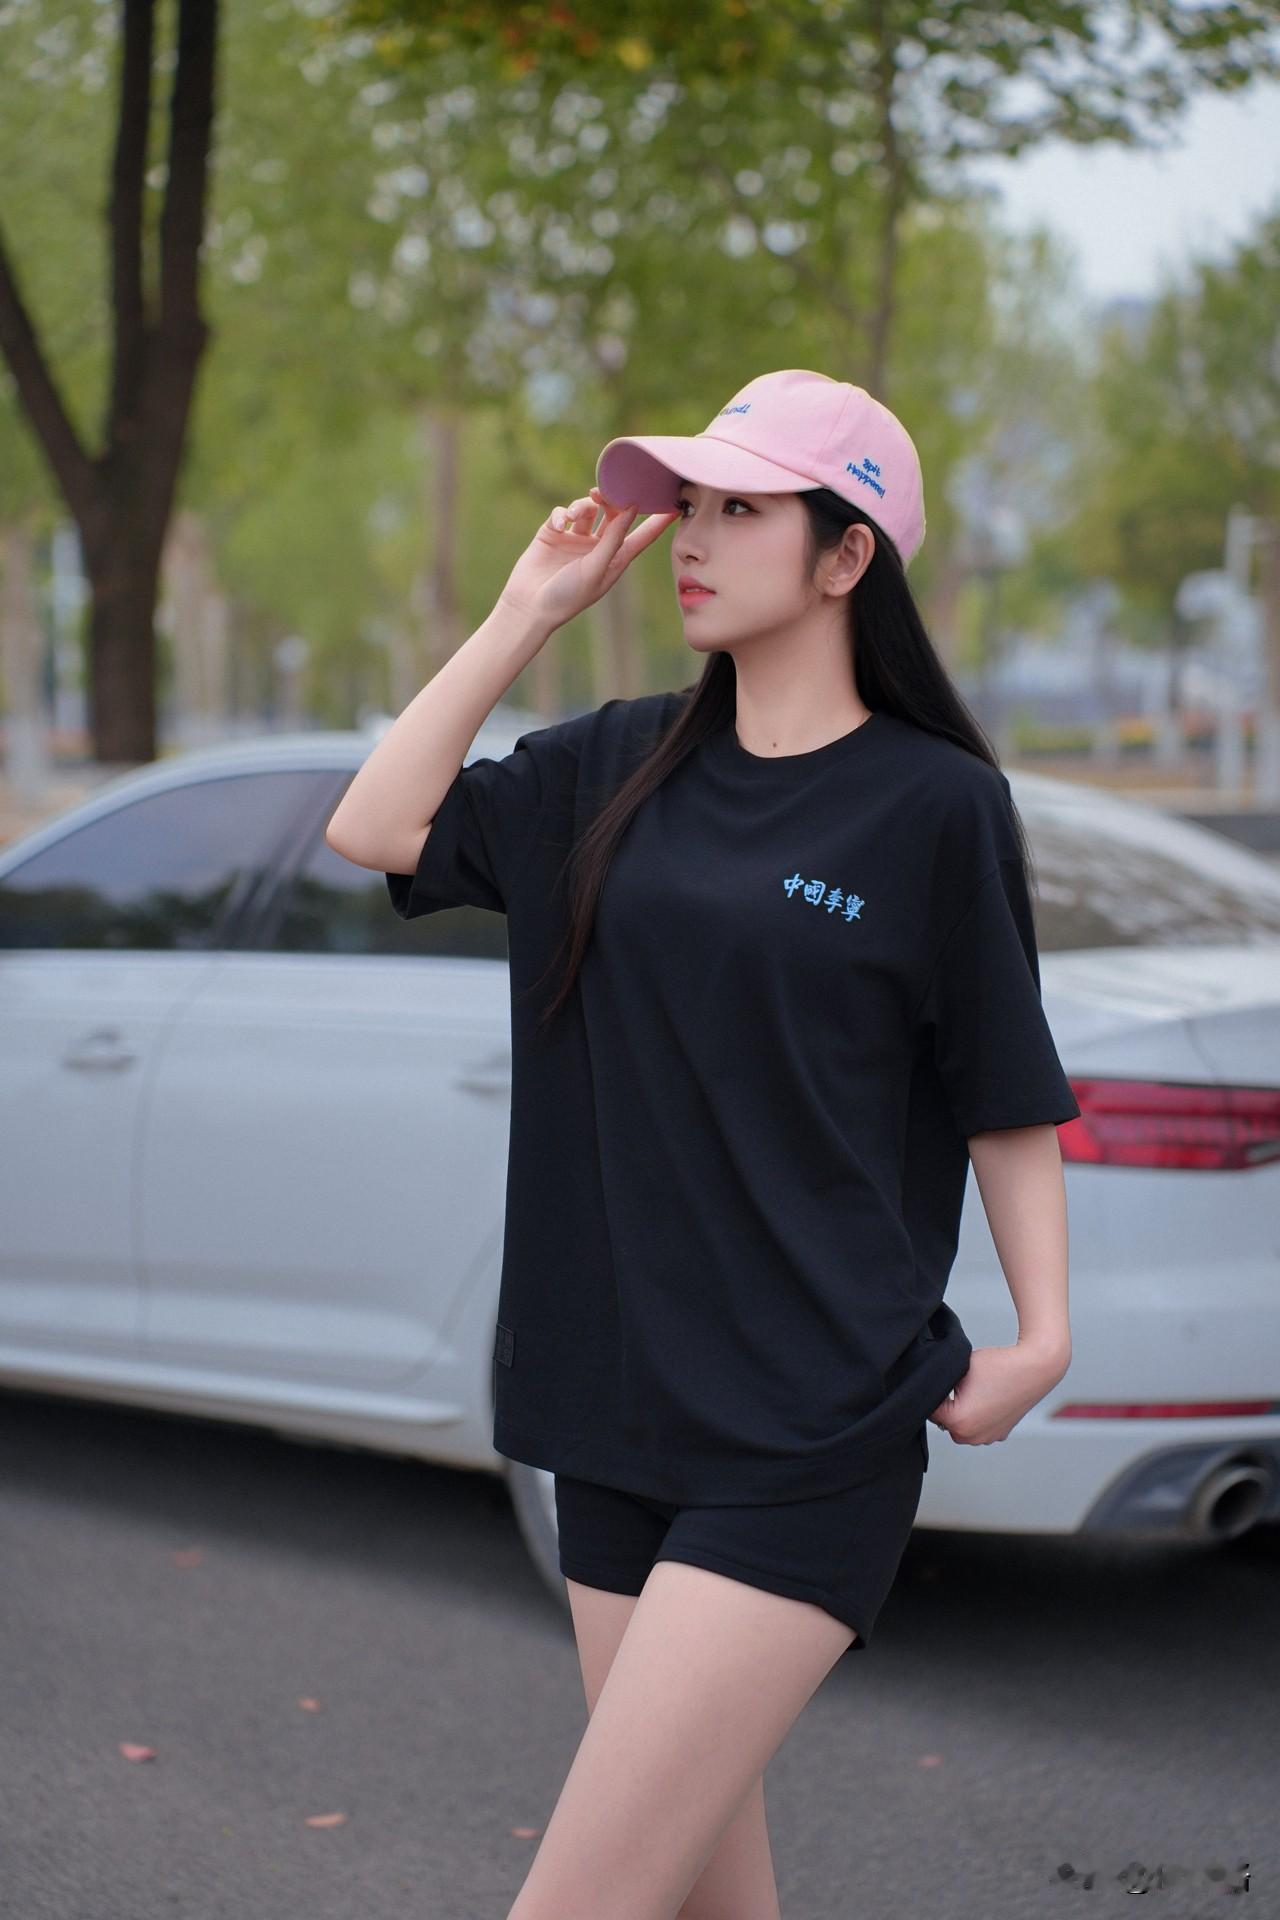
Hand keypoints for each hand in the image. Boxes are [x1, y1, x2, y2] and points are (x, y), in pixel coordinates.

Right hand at [500, 486, 679, 632]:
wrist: (529, 606)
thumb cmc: (568, 596)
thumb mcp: (596, 567)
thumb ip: (614, 537)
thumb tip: (633, 508)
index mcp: (615, 559)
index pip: (643, 536)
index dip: (659, 520)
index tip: (677, 503)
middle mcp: (598, 547)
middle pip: (615, 513)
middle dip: (611, 500)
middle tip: (603, 493)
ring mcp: (576, 539)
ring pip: (587, 508)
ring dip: (581, 506)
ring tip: (572, 517)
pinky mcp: (554, 533)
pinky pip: (562, 513)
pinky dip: (561, 514)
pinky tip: (558, 526)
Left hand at [929, 1339, 1069, 1445]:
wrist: (1035, 1367)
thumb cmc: (999, 1365)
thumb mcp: (958, 1368)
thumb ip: (939, 1384)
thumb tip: (929, 1392)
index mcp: (958, 1421)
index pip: (929, 1409)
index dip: (932, 1391)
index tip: (942, 1379)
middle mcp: (973, 1436)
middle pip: (943, 1421)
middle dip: (946, 1404)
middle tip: (960, 1384)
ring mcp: (988, 1438)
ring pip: (960, 1425)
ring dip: (961, 1411)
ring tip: (975, 1390)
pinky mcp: (999, 1434)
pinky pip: (977, 1426)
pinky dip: (977, 1414)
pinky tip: (986, 1397)